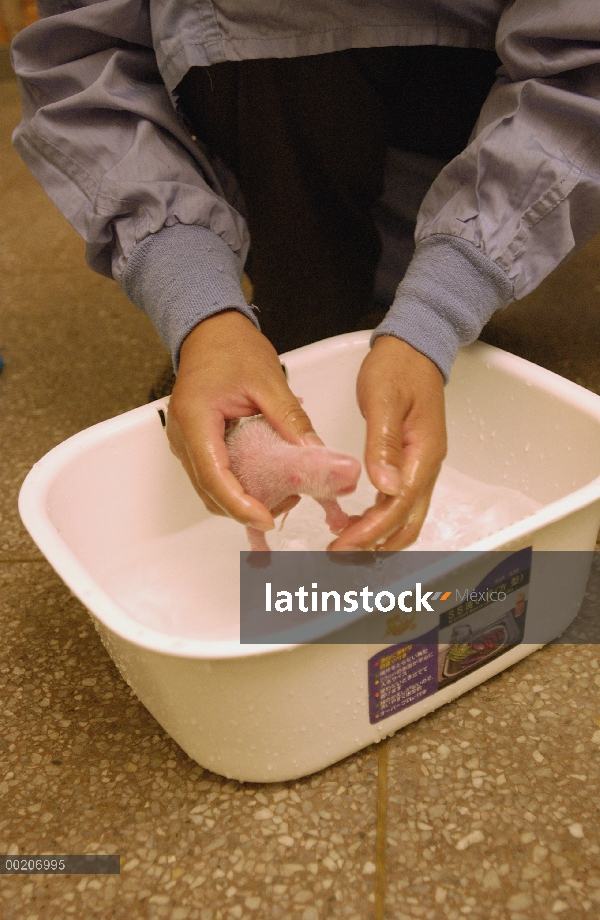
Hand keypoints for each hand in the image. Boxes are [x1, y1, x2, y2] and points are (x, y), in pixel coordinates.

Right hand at [166, 310, 319, 530]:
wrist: (210, 331)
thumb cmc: (231, 347)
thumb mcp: (269, 381)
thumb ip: (291, 419)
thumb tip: (315, 453)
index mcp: (196, 419)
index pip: (213, 476)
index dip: (239, 504)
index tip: (265, 519)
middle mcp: (183, 436)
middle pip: (210, 491)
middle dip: (246, 507)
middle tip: (287, 502)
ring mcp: (186, 442)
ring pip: (211, 489)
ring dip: (243, 500)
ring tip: (283, 491)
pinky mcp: (197, 443)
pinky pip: (214, 475)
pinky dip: (239, 486)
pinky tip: (268, 481)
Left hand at [329, 336, 446, 550]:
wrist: (414, 349)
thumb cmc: (398, 368)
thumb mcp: (383, 401)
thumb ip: (383, 444)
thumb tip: (385, 487)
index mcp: (423, 454)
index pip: (398, 506)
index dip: (371, 530)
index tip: (343, 543)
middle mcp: (426, 466)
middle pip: (407, 522)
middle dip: (375, 544)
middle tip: (340, 554)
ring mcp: (420, 466)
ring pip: (405, 517)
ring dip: (378, 535)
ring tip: (344, 542)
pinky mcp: (410, 462)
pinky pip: (398, 501)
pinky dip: (378, 519)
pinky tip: (355, 521)